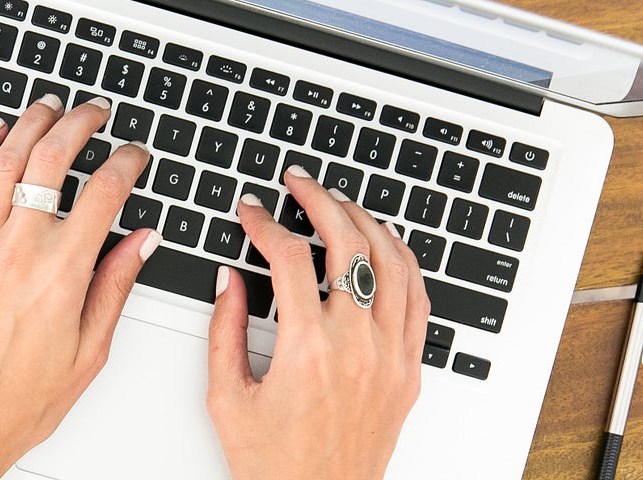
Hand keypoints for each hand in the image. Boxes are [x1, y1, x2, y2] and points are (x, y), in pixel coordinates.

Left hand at [0, 95, 158, 478]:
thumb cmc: (20, 399)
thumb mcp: (90, 350)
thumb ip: (115, 286)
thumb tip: (141, 240)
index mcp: (62, 274)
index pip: (105, 193)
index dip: (127, 162)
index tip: (136, 155)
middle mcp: (19, 251)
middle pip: (53, 160)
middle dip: (80, 124)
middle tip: (95, 113)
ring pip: (4, 160)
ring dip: (30, 124)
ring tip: (49, 108)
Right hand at [206, 167, 429, 479]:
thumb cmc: (274, 465)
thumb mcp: (227, 397)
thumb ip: (224, 330)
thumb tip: (229, 278)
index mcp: (307, 350)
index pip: (290, 259)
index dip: (265, 223)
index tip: (251, 211)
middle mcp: (357, 347)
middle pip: (348, 245)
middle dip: (320, 200)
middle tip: (299, 182)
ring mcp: (390, 357)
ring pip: (392, 263)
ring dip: (365, 221)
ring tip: (340, 203)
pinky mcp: (409, 371)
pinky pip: (418, 299)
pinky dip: (403, 260)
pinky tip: (385, 244)